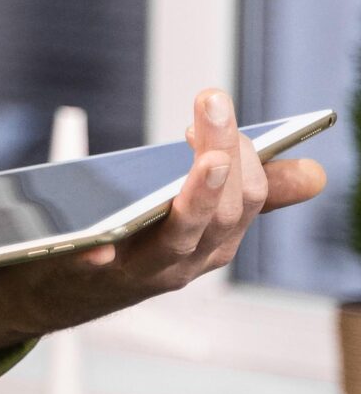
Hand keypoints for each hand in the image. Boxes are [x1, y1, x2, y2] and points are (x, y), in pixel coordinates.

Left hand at [29, 87, 324, 328]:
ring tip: (206, 162)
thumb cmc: (147, 241)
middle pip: (221, 211)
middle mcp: (192, 257)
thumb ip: (253, 193)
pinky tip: (98, 242)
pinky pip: (100, 267)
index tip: (217, 105)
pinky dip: (100, 252)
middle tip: (212, 104)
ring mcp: (147, 270)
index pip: (249, 196)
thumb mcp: (204, 216)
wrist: (78, 289)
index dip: (241, 152)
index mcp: (219, 238)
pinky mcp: (98, 276)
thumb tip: (316, 174)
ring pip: (180, 237)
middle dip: (223, 154)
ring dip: (196, 198)